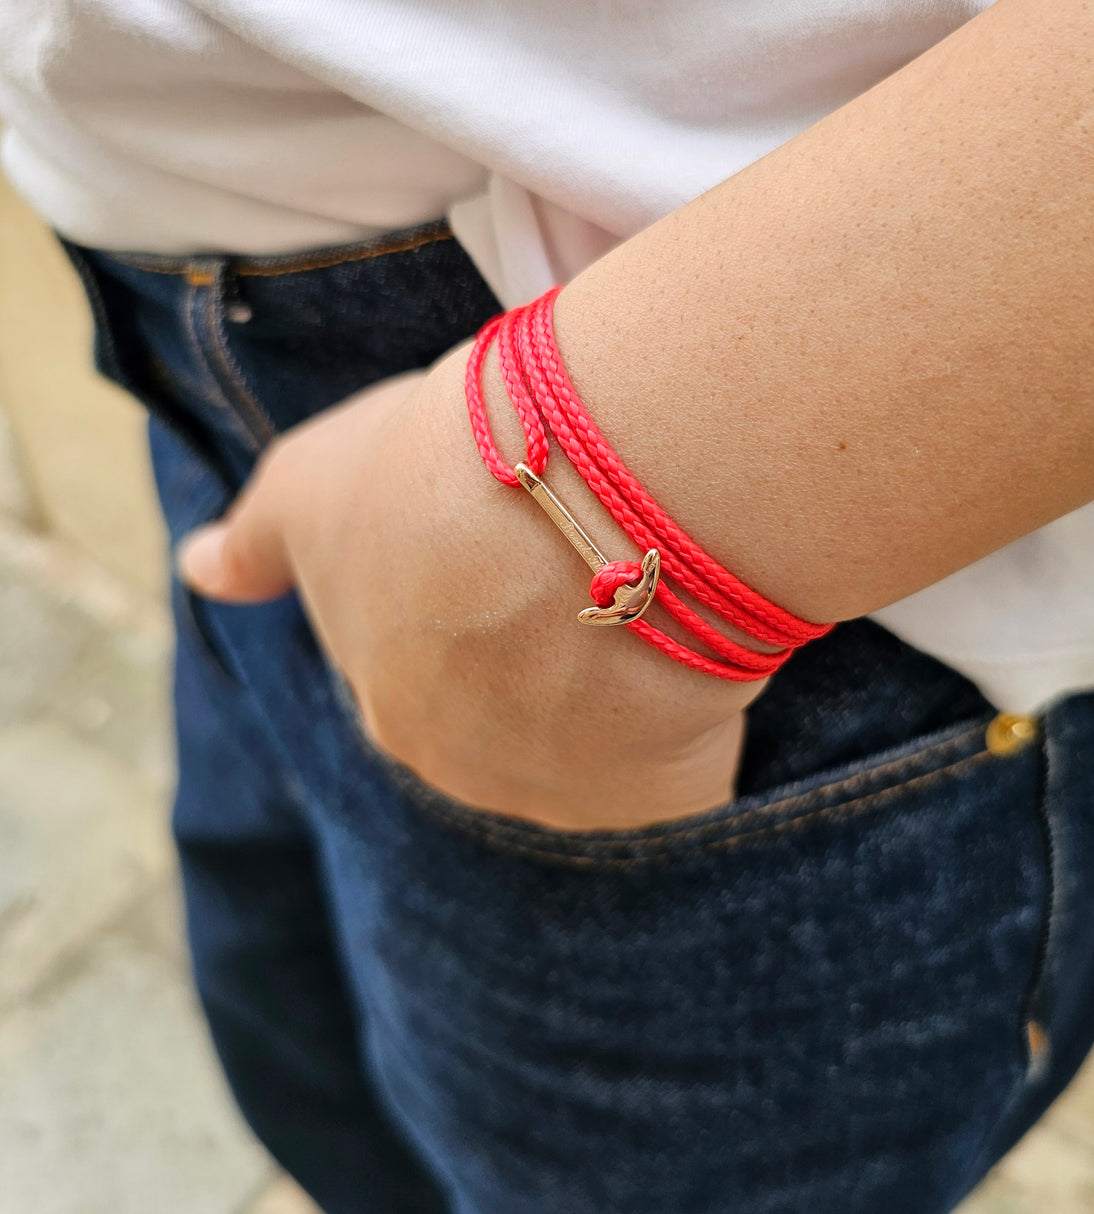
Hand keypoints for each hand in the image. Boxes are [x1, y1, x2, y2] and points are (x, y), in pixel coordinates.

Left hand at [177, 342, 762, 830]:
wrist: (574, 504)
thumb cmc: (434, 476)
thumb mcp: (312, 485)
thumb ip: (256, 541)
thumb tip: (198, 570)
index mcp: (385, 701)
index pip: (431, 667)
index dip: (477, 600)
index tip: (514, 543)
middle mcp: (463, 769)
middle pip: (512, 718)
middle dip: (542, 656)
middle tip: (587, 566)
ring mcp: (562, 798)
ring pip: (598, 748)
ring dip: (619, 694)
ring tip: (652, 597)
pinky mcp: (659, 804)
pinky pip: (682, 777)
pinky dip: (693, 732)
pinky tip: (698, 662)